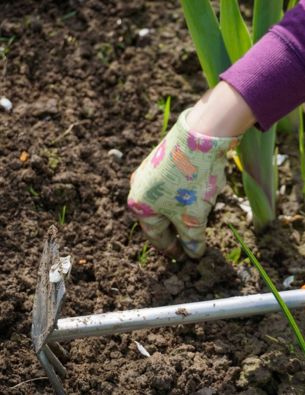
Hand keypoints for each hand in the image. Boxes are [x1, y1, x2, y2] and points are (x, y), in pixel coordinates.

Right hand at [127, 108, 239, 258]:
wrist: (200, 137)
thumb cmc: (191, 183)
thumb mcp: (193, 218)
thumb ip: (192, 239)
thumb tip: (194, 254)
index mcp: (140, 206)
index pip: (156, 236)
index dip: (171, 248)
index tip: (182, 257)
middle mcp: (139, 188)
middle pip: (159, 217)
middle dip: (176, 229)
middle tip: (190, 241)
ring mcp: (149, 171)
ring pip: (166, 200)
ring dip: (181, 211)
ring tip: (198, 217)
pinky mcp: (162, 159)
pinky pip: (171, 185)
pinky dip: (184, 195)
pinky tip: (198, 194)